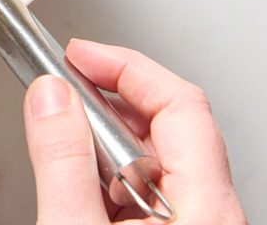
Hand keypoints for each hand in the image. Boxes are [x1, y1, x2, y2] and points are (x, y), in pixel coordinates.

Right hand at [22, 39, 245, 223]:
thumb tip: (51, 97)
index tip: (80, 57)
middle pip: (173, 125)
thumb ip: (62, 161)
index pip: (180, 104)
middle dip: (112, 98)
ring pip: (162, 157)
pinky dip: (116, 173)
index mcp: (206, 208)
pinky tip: (83, 182)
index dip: (125, 68)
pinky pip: (157, 187)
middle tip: (67, 84)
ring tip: (67, 137)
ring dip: (110, 139)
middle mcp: (215, 215)